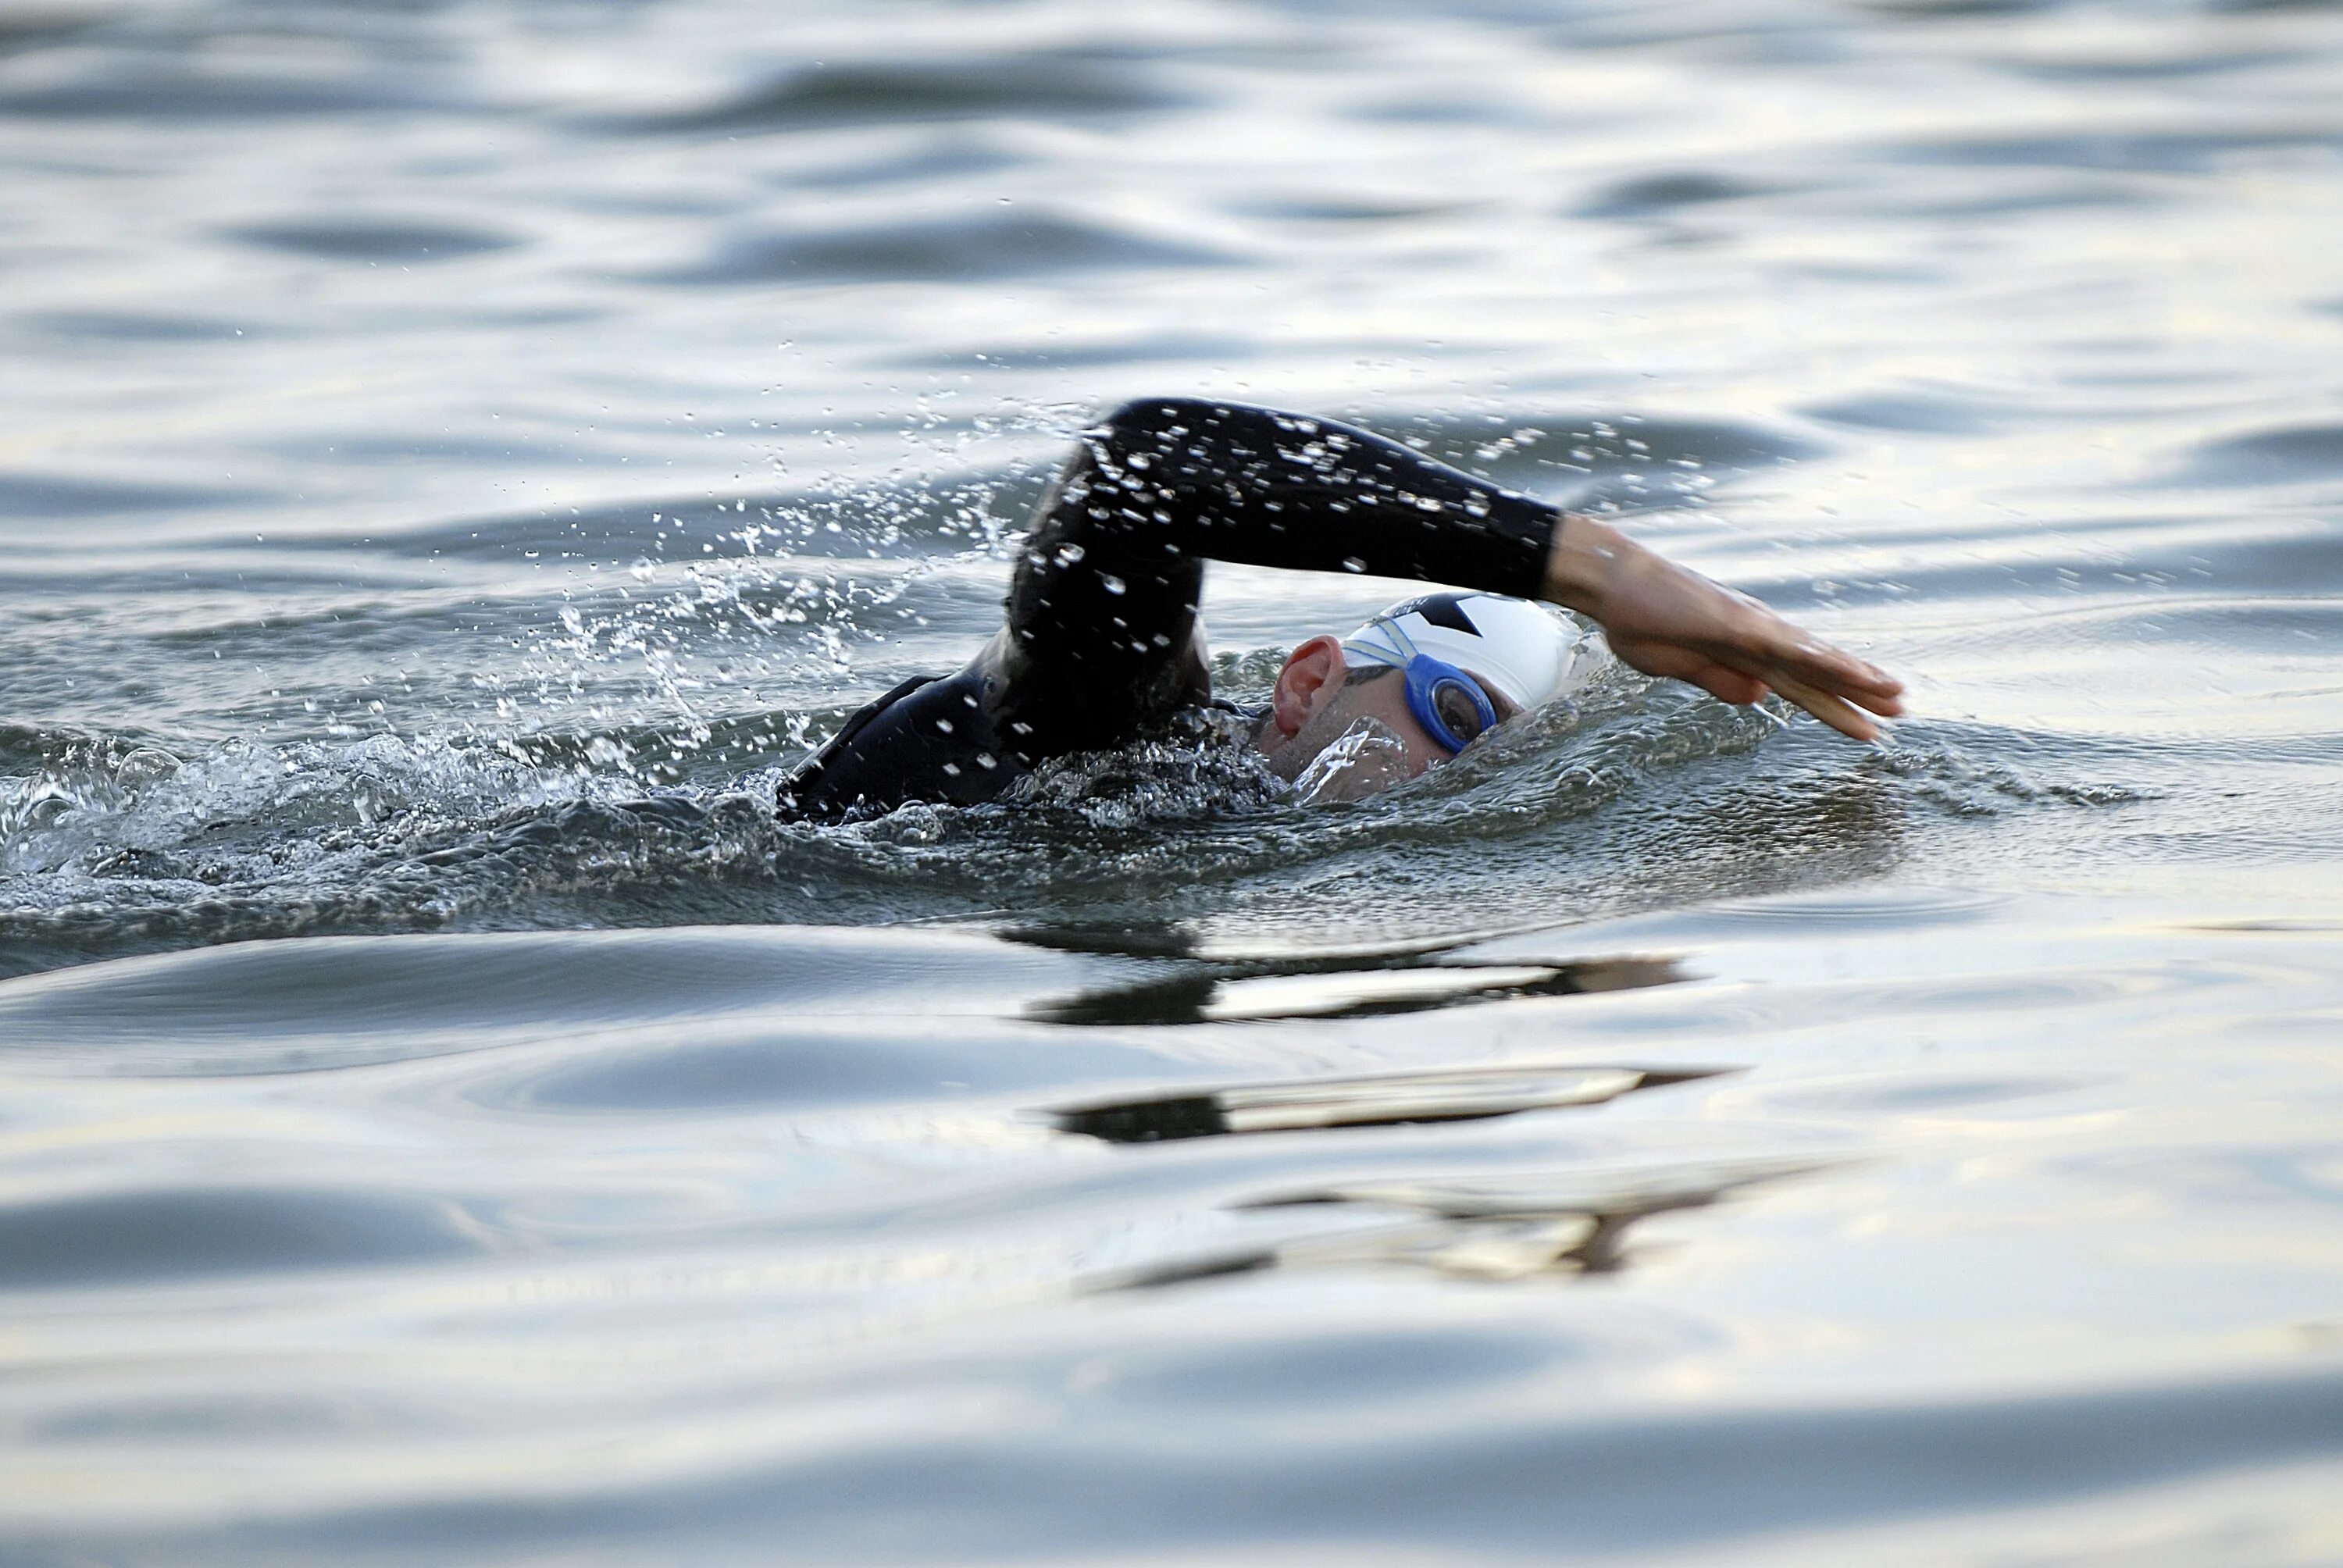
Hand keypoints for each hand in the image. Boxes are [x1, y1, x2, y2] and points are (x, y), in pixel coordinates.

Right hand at [1541, 514, 1904, 741]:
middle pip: (1817, 671)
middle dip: (1859, 692)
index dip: (1832, 704)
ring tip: (1893, 696)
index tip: (1866, 724)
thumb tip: (1759, 697)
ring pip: (1813, 659)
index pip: (1798, 683)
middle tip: (1901, 709)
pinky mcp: (1737, 623)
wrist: (1611, 584)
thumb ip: (1717, 680)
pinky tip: (1849, 672)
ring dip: (1854, 677)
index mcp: (1741, 651)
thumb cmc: (1637, 619)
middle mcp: (1756, 636)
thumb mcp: (1677, 666)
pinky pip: (1786, 647)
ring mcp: (1750, 627)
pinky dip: (1820, 660)